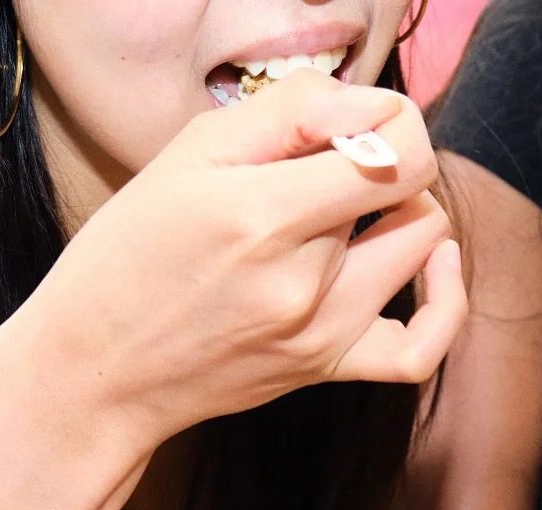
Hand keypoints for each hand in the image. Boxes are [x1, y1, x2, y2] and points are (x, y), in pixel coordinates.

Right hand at [13, 70, 465, 446]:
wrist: (96, 373)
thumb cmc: (125, 259)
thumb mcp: (184, 157)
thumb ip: (286, 114)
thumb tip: (367, 105)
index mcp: (263, 216)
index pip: (397, 149)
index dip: (392, 119)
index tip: (350, 122)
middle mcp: (302, 282)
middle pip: (408, 193)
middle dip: (382, 163)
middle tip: (327, 165)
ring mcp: (318, 333)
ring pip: (420, 248)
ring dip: (402, 214)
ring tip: (352, 208)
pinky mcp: (322, 368)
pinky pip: (418, 351)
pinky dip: (445, 304)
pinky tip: (435, 269)